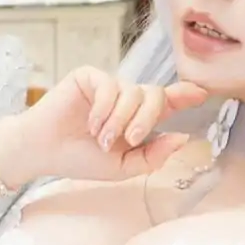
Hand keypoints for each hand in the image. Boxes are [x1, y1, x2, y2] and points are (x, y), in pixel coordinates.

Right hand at [0, 65, 208, 185]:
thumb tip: (182, 138)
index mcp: (137, 119)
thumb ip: (153, 156)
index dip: (185, 95)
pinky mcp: (90, 77)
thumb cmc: (79, 159)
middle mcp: (126, 99)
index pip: (167, 102)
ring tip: (102, 137)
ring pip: (134, 92)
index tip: (201, 92)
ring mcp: (108, 86)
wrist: (43, 152)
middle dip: (147, 119)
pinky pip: (111, 86)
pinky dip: (105, 108)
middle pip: (155, 96)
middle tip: (130, 139)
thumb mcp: (123, 167)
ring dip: (121, 119)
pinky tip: (92, 124)